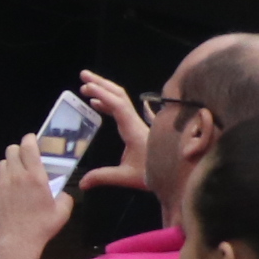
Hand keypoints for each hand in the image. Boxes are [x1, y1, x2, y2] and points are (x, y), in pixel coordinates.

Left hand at [0, 138, 66, 249]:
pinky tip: (9, 194)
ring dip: (9, 165)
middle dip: (18, 150)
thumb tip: (62, 193)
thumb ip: (65, 197)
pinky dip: (3, 182)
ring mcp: (1, 184)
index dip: (30, 139)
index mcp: (35, 176)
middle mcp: (16, 176)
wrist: (17, 242)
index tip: (32, 140)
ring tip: (16, 175)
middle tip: (25, 158)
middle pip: (11, 150)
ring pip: (2, 163)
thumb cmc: (42, 227)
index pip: (28, 146)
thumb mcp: (62, 212)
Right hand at [73, 73, 160, 192]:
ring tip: (86, 85)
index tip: (86, 88)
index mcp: (133, 129)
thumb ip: (103, 177)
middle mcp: (136, 122)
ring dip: (104, 90)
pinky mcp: (137, 127)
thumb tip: (81, 183)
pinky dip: (108, 103)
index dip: (102, 94)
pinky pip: (122, 108)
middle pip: (119, 95)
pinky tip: (98, 104)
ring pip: (121, 99)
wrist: (176, 174)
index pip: (117, 105)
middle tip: (83, 75)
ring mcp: (138, 123)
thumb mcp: (126, 177)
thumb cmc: (153, 174)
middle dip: (101, 83)